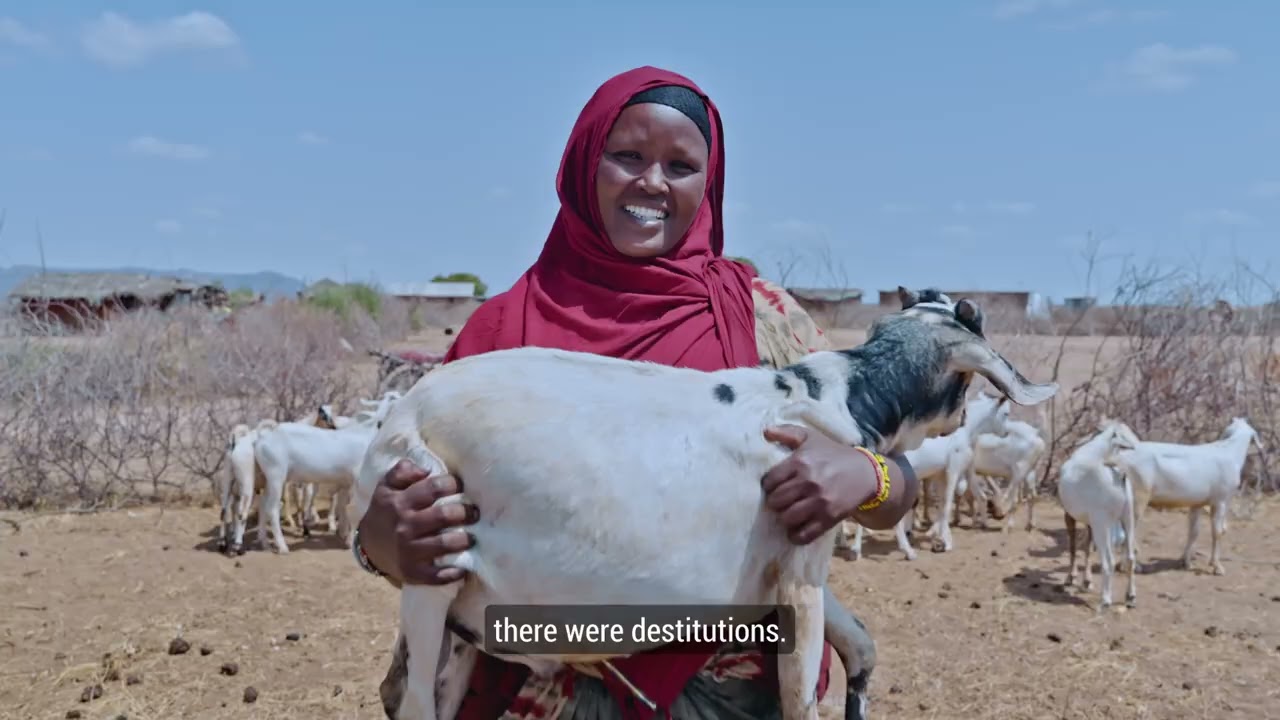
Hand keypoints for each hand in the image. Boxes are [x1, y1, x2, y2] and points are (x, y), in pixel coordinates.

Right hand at [356, 459, 478, 584]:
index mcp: (400, 502)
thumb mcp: (385, 487)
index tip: (459, 486)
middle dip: (465, 512)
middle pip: (444, 515)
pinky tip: (463, 567)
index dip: (452, 484)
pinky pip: (437, 575)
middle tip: (474, 512)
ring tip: (472, 537)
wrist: (367, 546)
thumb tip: (424, 470)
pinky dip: (454, 573)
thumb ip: (402, 472)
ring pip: (445, 543)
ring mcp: (409, 551)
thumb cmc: (385, 512)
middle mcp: (405, 526)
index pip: (433, 488)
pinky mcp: (413, 572)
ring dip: (464, 539)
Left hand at [761, 425, 879, 544]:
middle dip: (775, 502)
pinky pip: (804, 534)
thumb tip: (765, 432)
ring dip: (784, 517)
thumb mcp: (811, 437)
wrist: (865, 473)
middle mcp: (809, 482)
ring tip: (788, 512)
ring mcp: (820, 502)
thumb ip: (787, 432)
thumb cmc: (833, 454)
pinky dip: (795, 536)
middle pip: (776, 501)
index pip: (770, 481)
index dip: (768, 485)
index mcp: (801, 461)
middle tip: (781, 500)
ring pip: (787, 518)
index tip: (774, 486)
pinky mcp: (829, 518)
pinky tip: (795, 530)